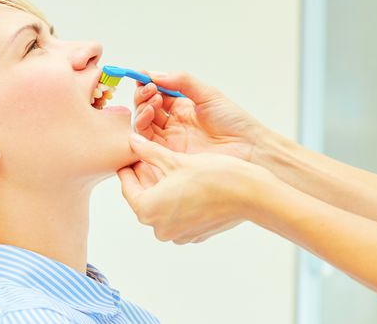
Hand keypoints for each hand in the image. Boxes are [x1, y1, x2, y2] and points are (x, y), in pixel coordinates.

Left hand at [117, 133, 279, 244]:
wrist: (249, 195)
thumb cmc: (212, 176)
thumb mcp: (176, 160)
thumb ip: (149, 152)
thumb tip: (132, 141)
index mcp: (148, 209)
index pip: (127, 186)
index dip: (129, 167)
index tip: (132, 155)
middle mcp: (159, 228)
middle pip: (144, 198)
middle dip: (147, 178)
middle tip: (151, 158)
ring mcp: (178, 234)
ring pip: (162, 207)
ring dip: (164, 190)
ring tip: (172, 169)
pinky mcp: (194, 235)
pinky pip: (180, 216)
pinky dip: (180, 202)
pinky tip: (190, 185)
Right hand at [133, 72, 267, 161]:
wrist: (249, 148)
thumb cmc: (235, 122)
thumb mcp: (209, 94)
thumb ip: (182, 82)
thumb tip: (156, 74)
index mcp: (183, 108)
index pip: (157, 94)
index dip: (148, 83)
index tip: (142, 75)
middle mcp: (174, 124)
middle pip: (147, 108)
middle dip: (144, 95)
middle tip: (151, 89)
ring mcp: (170, 140)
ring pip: (143, 123)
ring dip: (142, 108)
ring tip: (153, 100)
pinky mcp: (169, 155)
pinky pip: (146, 141)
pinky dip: (142, 125)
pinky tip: (150, 112)